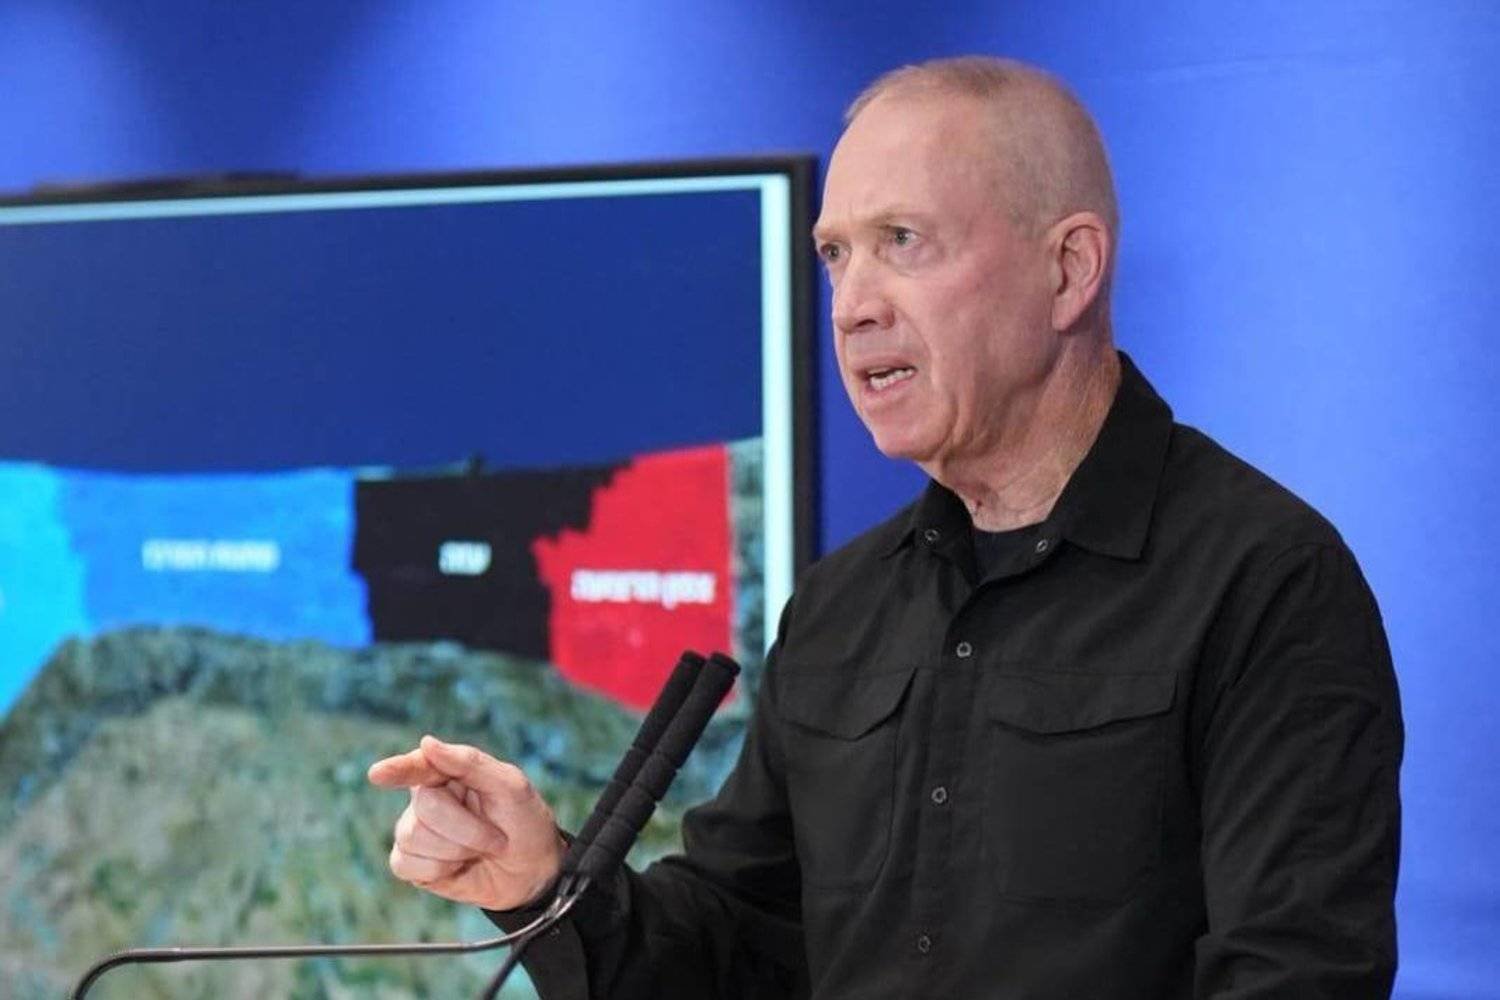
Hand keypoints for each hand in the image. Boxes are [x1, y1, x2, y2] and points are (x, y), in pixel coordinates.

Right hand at [368, 735, 566, 910]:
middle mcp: (427, 797)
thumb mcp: (511, 787)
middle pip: (425, 806)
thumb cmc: (524, 822)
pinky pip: (405, 864)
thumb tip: (425, 743)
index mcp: (449, 772)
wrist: (532, 873)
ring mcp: (415, 830)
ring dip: (457, 850)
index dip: (399, 769)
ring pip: (413, 836)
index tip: (378, 774)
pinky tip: (456, 868)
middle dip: (467, 828)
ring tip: (478, 851)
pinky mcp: (410, 863)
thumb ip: (469, 763)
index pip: (419, 765)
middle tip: (496, 837)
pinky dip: (438, 870)